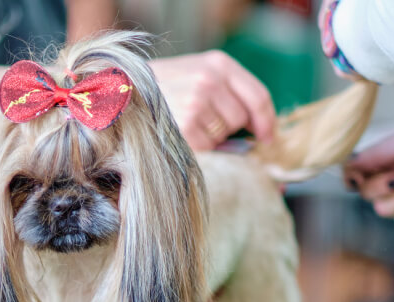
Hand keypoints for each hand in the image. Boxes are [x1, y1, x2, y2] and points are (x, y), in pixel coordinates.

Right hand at [150, 50, 274, 150]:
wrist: (125, 90)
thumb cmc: (166, 86)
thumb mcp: (198, 72)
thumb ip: (229, 91)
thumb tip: (261, 130)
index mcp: (218, 63)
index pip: (258, 96)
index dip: (267, 121)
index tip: (268, 138)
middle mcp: (211, 79)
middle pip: (241, 118)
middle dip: (228, 126)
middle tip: (203, 119)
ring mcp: (198, 102)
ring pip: (224, 133)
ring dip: (211, 134)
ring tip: (187, 121)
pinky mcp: (186, 124)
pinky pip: (207, 145)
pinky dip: (197, 145)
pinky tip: (180, 131)